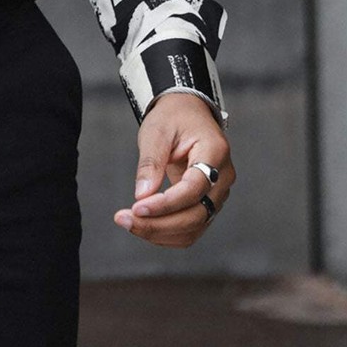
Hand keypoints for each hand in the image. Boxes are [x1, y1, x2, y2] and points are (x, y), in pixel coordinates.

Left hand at [113, 92, 234, 247]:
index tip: (137, 207)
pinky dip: (167, 232)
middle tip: (123, 219)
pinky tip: (142, 224)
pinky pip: (191, 228)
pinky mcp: (206, 203)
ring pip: (194, 227)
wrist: (187, 113)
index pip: (194, 188)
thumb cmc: (173, 118)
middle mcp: (223, 177)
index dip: (167, 203)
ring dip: (160, 232)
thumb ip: (151, 162)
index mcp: (215, 152)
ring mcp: (218, 193)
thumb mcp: (157, 131)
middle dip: (159, 224)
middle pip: (197, 215)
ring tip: (128, 222)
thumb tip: (142, 196)